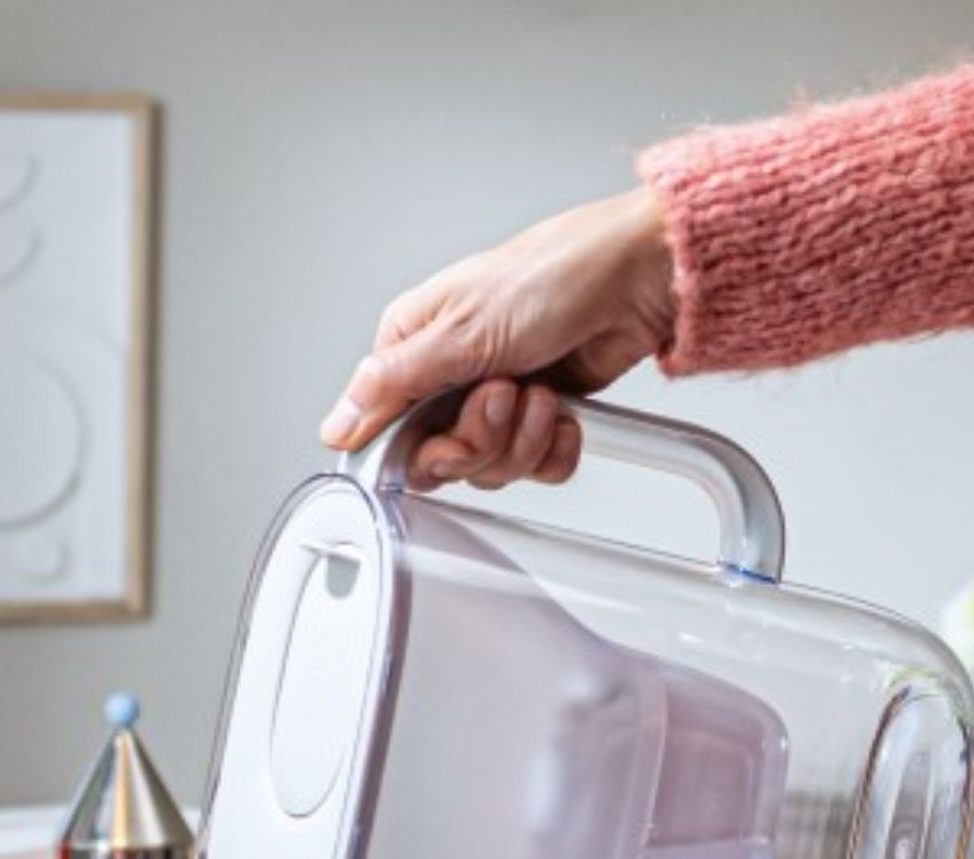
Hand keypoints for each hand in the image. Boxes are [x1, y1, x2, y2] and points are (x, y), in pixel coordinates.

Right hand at [318, 187, 675, 486]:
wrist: (636, 280)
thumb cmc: (553, 276)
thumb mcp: (459, 331)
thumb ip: (393, 385)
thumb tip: (338, 422)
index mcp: (415, 346)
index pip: (386, 428)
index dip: (418, 447)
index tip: (445, 435)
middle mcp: (452, 375)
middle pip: (441, 458)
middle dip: (480, 439)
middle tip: (503, 397)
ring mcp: (498, 398)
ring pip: (491, 467)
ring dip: (523, 438)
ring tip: (541, 392)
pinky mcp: (542, 417)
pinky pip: (537, 467)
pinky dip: (555, 447)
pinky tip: (564, 411)